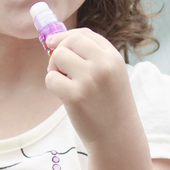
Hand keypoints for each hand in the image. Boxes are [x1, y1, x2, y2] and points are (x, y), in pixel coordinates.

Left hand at [44, 28, 140, 147]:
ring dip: (54, 69)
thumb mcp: (111, 74)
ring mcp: (90, 80)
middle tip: (60, 69)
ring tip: (64, 82)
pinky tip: (63, 95)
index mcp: (114, 57)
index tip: (54, 43)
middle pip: (70, 41)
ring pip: (58, 57)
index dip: (66, 37)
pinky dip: (52, 85)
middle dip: (59, 52)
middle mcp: (104, 65)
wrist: (117, 136)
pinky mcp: (75, 96)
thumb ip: (91, 56)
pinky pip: (51, 79)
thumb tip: (54, 40)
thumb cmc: (111, 104)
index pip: (85, 34)